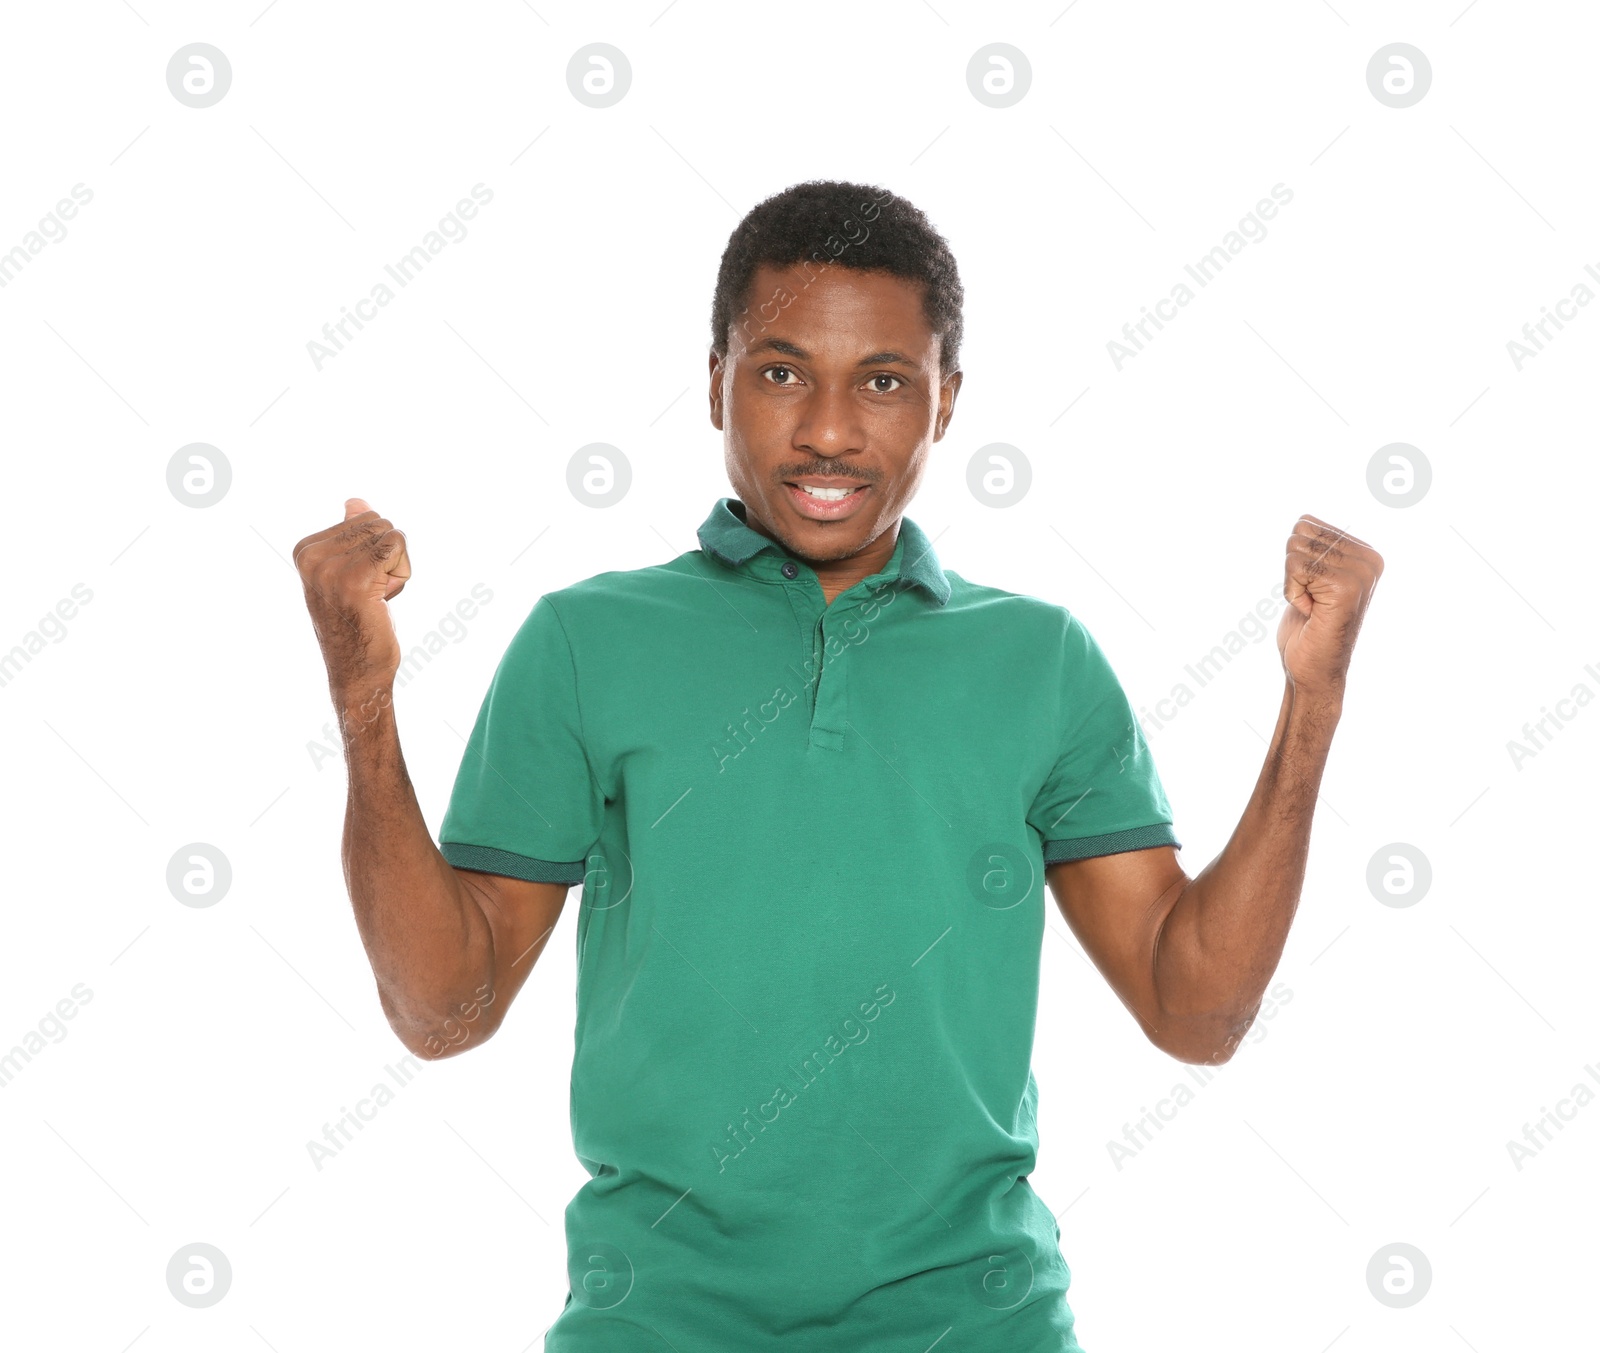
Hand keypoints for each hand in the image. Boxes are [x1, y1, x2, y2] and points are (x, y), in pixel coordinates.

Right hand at [293, 498, 411, 693]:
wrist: (357, 671)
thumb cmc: (357, 623)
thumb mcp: (349, 572)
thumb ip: (351, 535)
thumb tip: (355, 502)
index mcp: (305, 550)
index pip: (364, 518)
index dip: (374, 551)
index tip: (359, 584)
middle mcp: (311, 556)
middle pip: (379, 524)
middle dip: (387, 558)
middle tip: (370, 593)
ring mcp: (331, 567)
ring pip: (392, 535)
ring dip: (396, 569)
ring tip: (374, 598)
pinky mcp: (357, 578)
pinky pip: (397, 547)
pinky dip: (402, 574)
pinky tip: (383, 600)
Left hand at [1276, 514, 1382, 702]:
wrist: (1313, 671)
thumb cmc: (1308, 628)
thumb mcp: (1313, 578)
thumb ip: (1316, 547)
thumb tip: (1303, 520)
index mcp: (1366, 554)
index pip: (1307, 524)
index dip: (1296, 560)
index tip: (1314, 590)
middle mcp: (1370, 560)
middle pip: (1300, 533)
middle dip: (1293, 570)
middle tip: (1312, 600)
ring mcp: (1360, 572)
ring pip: (1295, 548)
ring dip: (1292, 582)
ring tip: (1312, 607)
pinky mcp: (1345, 585)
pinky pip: (1294, 566)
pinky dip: (1292, 592)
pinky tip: (1310, 613)